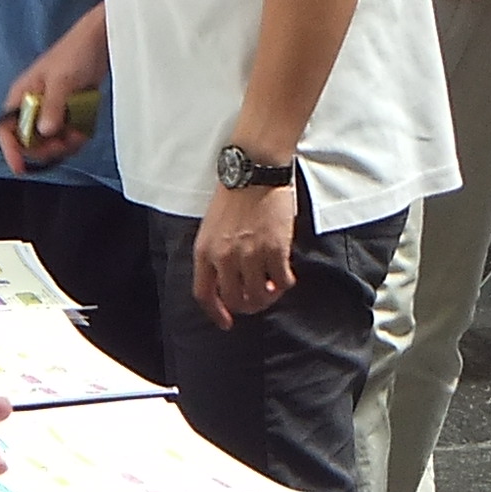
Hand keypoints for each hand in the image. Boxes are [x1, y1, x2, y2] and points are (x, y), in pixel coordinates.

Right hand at [0, 11, 107, 173]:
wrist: (100, 41)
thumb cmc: (76, 52)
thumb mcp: (62, 80)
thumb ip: (52, 106)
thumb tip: (44, 132)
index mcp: (21, 95)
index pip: (6, 129)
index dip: (10, 150)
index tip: (20, 168)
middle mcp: (32, 106)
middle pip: (30, 143)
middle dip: (48, 147)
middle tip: (66, 141)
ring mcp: (50, 111)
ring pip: (50, 142)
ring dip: (66, 144)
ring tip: (79, 131)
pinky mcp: (67, 113)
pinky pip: (67, 136)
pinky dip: (76, 137)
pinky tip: (84, 128)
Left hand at [191, 180, 298, 328]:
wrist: (254, 170)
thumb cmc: (233, 194)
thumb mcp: (211, 226)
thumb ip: (215, 252)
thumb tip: (227, 279)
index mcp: (204, 251)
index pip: (204, 294)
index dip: (216, 313)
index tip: (227, 321)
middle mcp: (224, 257)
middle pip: (235, 300)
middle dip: (247, 306)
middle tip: (257, 301)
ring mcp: (250, 254)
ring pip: (259, 295)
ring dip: (268, 297)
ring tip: (272, 288)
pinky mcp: (274, 249)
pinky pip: (281, 280)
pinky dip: (285, 284)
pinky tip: (286, 277)